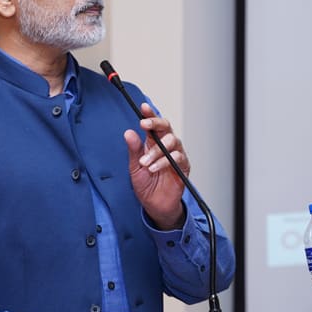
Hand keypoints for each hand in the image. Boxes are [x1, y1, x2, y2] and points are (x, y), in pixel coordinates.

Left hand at [124, 103, 188, 229]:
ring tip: (145, 162)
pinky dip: (164, 162)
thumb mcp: (134, 166)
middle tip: (144, 125)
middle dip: (155, 123)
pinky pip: (177, 158)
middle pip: (166, 127)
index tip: (143, 107)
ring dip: (156, 150)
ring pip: (172, 141)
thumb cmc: (146, 184)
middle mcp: (166, 146)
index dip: (150, 114)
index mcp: (153, 143)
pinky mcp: (183, 166)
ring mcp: (176, 155)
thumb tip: (128, 133)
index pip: (153, 125)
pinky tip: (154, 168)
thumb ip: (133, 150)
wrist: (155, 204)